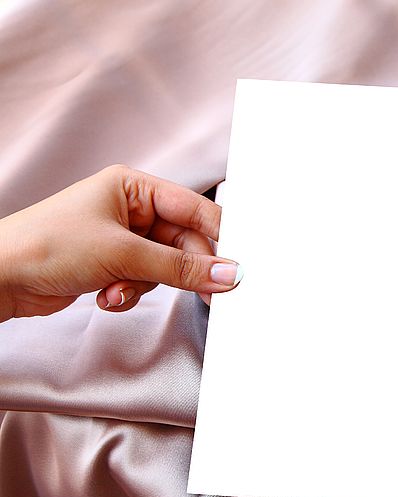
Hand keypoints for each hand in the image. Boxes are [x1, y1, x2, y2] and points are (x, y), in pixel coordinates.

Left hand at [0, 165, 240, 321]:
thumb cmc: (45, 246)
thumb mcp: (124, 255)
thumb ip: (182, 267)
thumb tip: (228, 274)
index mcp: (133, 187)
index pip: (194, 208)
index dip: (221, 235)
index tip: (240, 263)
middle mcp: (130, 209)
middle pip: (184, 242)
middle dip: (181, 271)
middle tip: (205, 294)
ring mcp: (122, 238)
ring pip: (166, 266)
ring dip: (147, 285)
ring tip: (119, 290)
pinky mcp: (113, 264)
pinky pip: (145, 280)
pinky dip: (130, 293)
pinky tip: (106, 296)